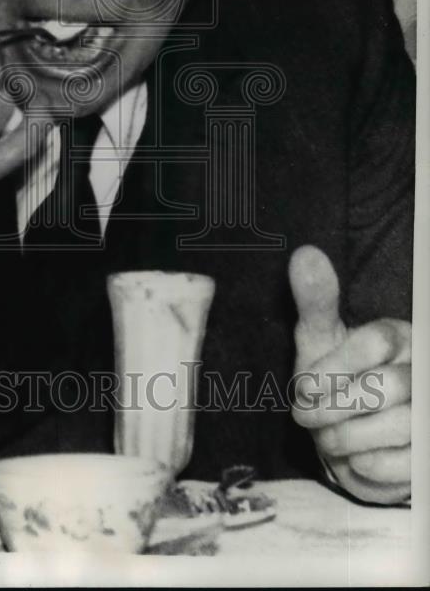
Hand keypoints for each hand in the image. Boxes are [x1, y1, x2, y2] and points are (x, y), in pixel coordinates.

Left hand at [289, 245, 410, 503]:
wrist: (350, 436)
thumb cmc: (335, 379)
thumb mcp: (320, 338)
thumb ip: (316, 300)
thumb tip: (305, 254)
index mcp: (399, 337)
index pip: (375, 342)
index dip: (334, 367)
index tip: (303, 387)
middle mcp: (422, 372)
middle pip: (386, 387)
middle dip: (334, 406)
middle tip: (304, 416)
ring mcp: (427, 415)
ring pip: (397, 426)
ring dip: (345, 438)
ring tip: (323, 437)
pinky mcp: (427, 456)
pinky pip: (402, 464)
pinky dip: (365, 466)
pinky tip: (351, 458)